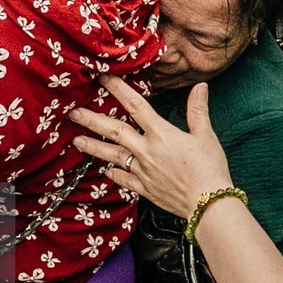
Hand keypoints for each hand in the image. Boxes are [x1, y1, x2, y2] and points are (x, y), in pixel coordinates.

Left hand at [70, 77, 233, 218]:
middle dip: (91, 120)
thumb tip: (199, 87)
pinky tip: (104, 170)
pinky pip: (123, 179)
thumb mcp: (206, 136)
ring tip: (76, 140)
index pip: (135, 106)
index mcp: (161, 134)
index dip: (118, 89)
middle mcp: (146, 151)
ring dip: (93, 147)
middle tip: (72, 112)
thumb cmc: (210, 169)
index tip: (103, 78)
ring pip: (112, 155)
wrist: (208, 204)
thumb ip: (198, 110)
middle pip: (114, 131)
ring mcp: (142, 171)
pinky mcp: (144, 189)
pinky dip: (113, 173)